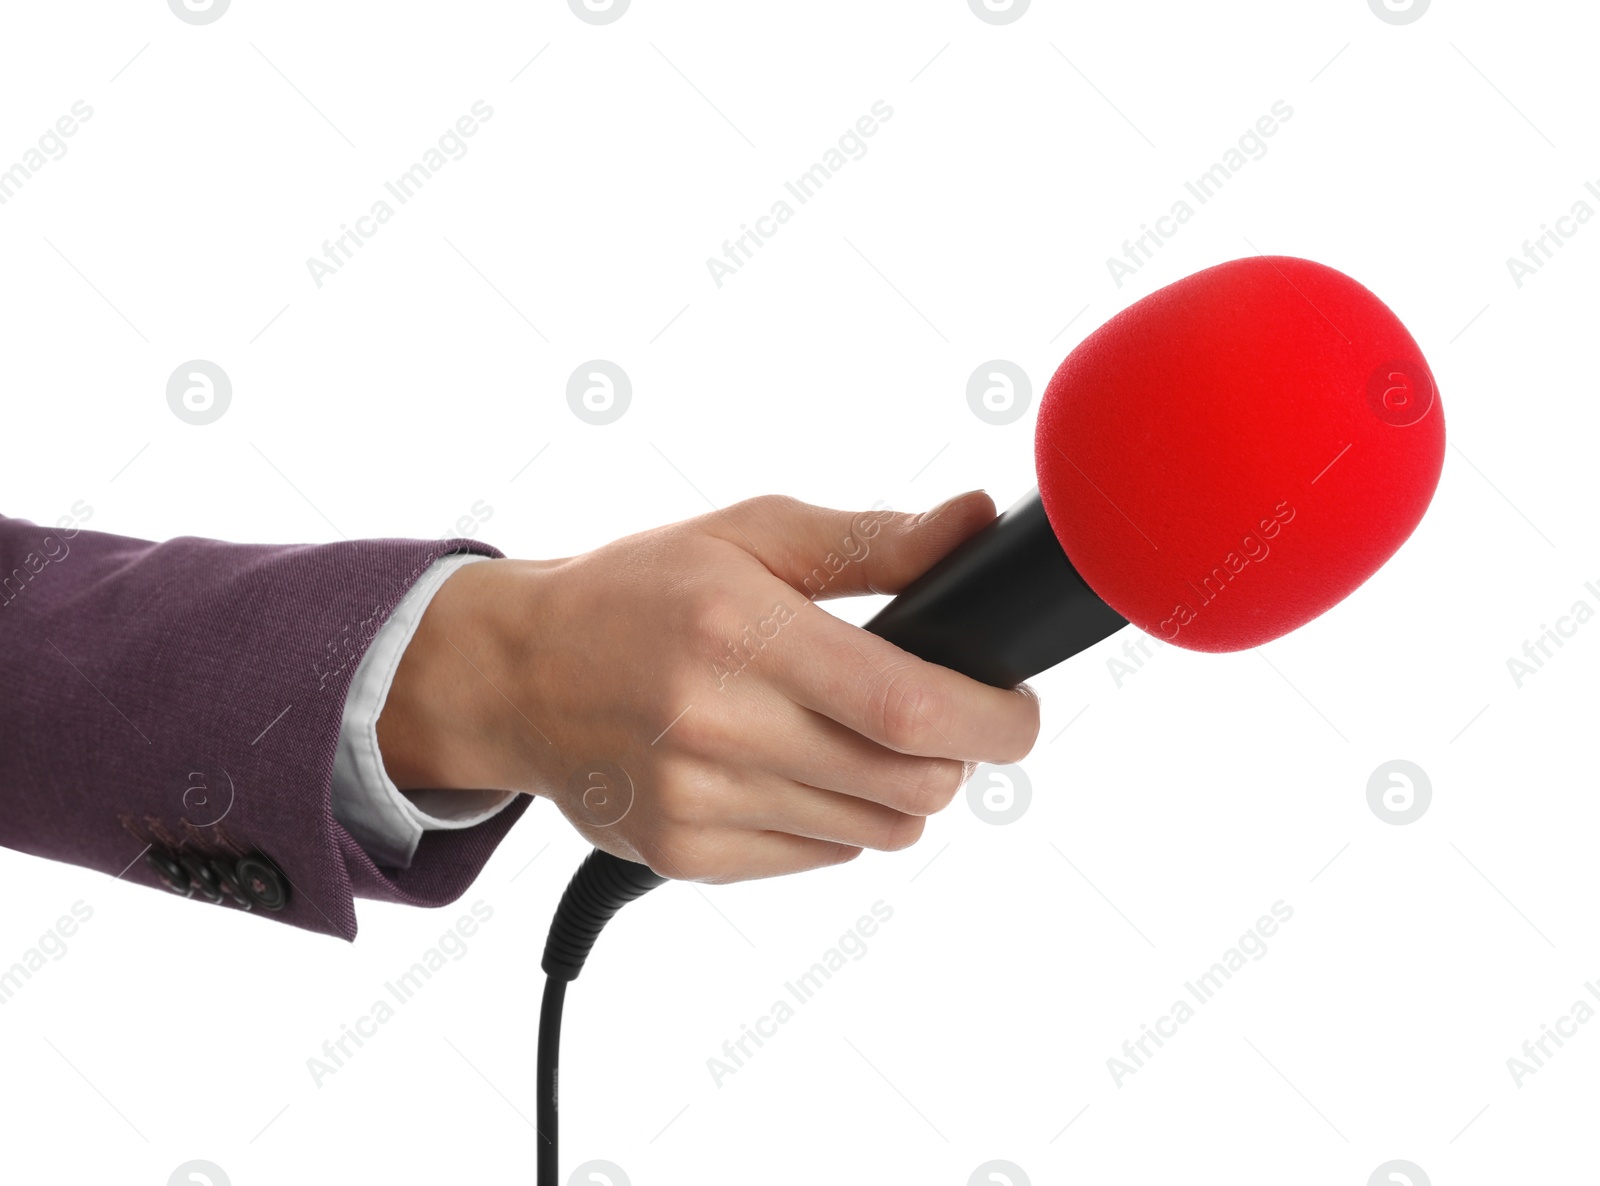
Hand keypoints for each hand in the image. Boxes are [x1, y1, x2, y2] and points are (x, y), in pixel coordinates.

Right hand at [376, 492, 1040, 881]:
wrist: (516, 672)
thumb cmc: (639, 591)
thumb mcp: (751, 535)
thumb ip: (873, 541)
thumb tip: (974, 521)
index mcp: (741, 633)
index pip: (908, 708)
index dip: (994, 720)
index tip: (1018, 710)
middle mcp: (718, 728)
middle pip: (912, 784)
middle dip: (955, 755)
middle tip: (932, 713)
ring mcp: (700, 804)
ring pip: (878, 830)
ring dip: (898, 788)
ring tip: (852, 734)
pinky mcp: (687, 855)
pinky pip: (822, 859)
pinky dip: (839, 819)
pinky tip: (796, 768)